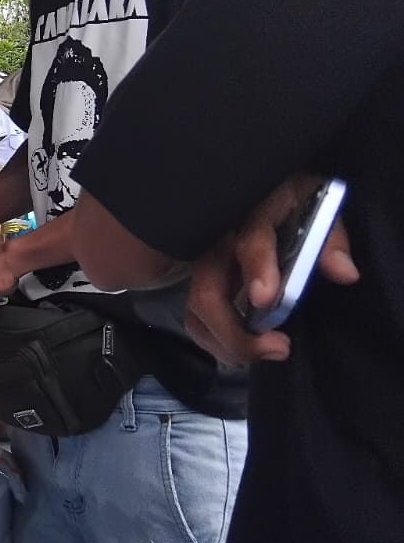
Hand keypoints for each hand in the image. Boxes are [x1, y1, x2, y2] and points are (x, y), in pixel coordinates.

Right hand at [184, 175, 359, 365]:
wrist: (256, 189)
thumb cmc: (289, 198)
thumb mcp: (317, 204)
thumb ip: (330, 239)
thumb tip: (344, 273)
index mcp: (250, 216)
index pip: (250, 242)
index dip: (257, 269)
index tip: (266, 300)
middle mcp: (216, 245)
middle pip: (208, 293)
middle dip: (236, 331)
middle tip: (280, 348)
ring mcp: (202, 265)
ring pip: (198, 312)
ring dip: (227, 342)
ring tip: (267, 352)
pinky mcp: (201, 282)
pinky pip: (197, 318)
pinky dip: (217, 341)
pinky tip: (245, 350)